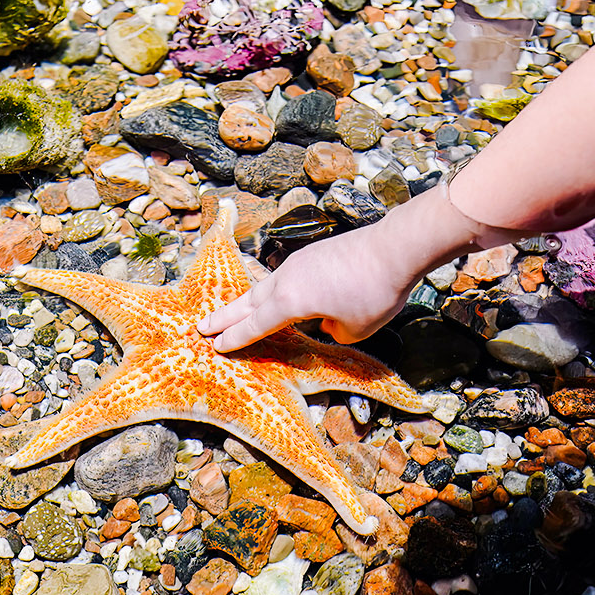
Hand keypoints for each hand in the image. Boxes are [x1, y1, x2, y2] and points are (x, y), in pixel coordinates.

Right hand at [198, 220, 420, 351]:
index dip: (234, 339)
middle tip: (200, 327)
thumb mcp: (353, 329)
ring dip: (245, 300)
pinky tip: (275, 294)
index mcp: (290, 302)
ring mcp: (298, 263)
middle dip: (223, 317)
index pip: (255, 325)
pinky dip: (270, 289)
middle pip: (248, 302)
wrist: (394, 248)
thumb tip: (324, 320)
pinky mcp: (313, 254)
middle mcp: (287, 279)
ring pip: (263, 286)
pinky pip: (283, 277)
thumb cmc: (374, 292)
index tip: (215, 347)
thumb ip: (331, 332)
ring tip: (230, 310)